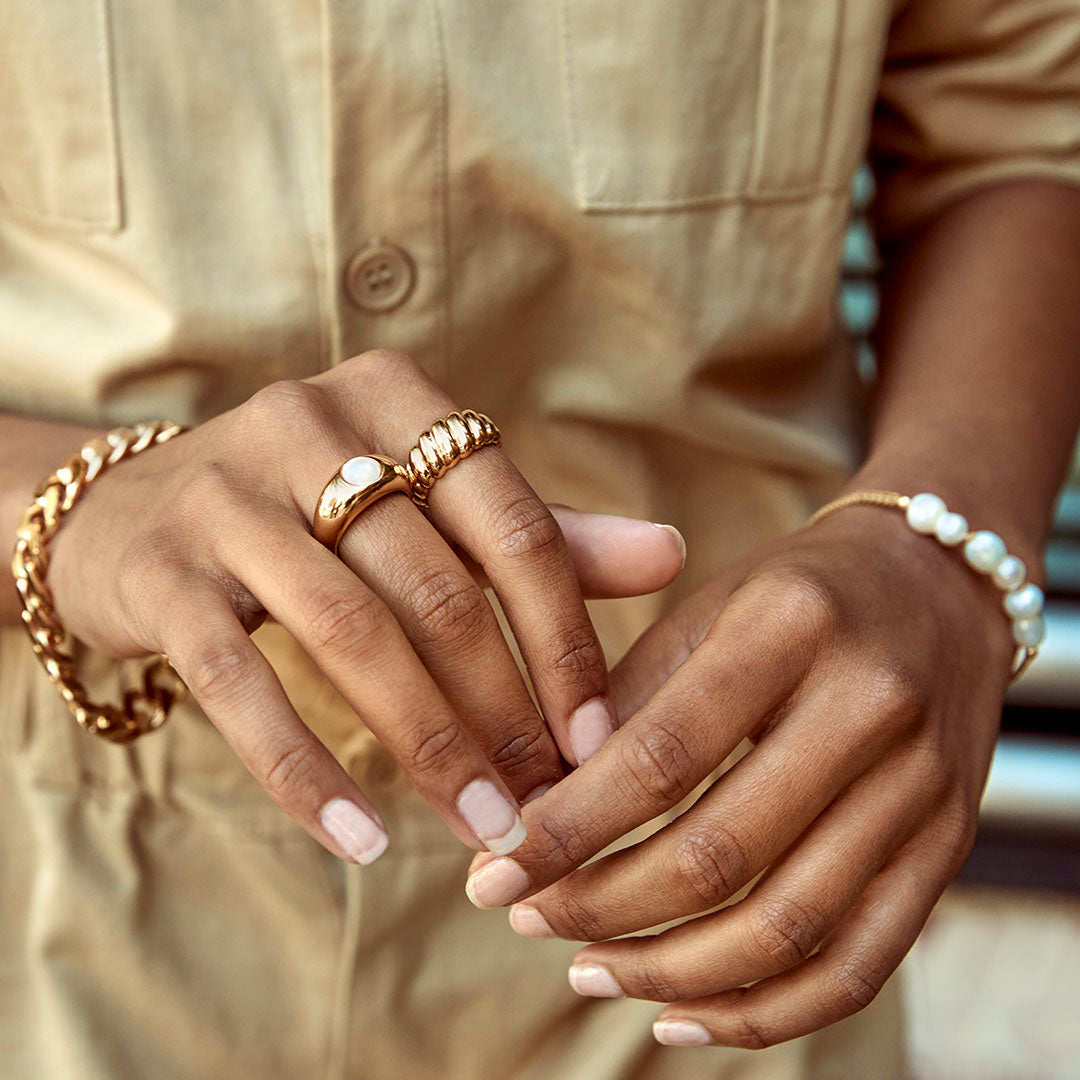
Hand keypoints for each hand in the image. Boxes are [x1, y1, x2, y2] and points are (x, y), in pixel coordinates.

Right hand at [45, 350, 685, 862]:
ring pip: (351, 631)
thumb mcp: (428, 502)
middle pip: (437, 587)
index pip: (515, 524)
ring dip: (426, 745)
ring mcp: (226, 493)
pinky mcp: (160, 570)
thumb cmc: (315, 511)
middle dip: (502, 711)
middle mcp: (311, 423)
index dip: (565, 640)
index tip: (598, 740)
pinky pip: (238, 683)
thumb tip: (670, 553)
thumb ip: (543, 531)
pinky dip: (305, 770)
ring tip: (479, 828)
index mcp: (399, 397)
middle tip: (544, 806)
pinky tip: (362, 839)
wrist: (130, 510)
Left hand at [463, 503, 1016, 1046]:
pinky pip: (859, 965)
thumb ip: (627, 700)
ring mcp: (921, 784)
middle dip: (601, 907)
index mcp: (790, 626)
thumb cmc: (798, 593)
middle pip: (718, 855)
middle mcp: (867, 706)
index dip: (567, 830)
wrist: (943, 581)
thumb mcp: (707, 607)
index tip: (493, 873)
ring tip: (588, 968)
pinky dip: (765, 1013)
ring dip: (669, 973)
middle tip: (526, 919)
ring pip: (786, 928)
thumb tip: (541, 810)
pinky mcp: (947, 844)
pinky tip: (684, 1015)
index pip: (661, 757)